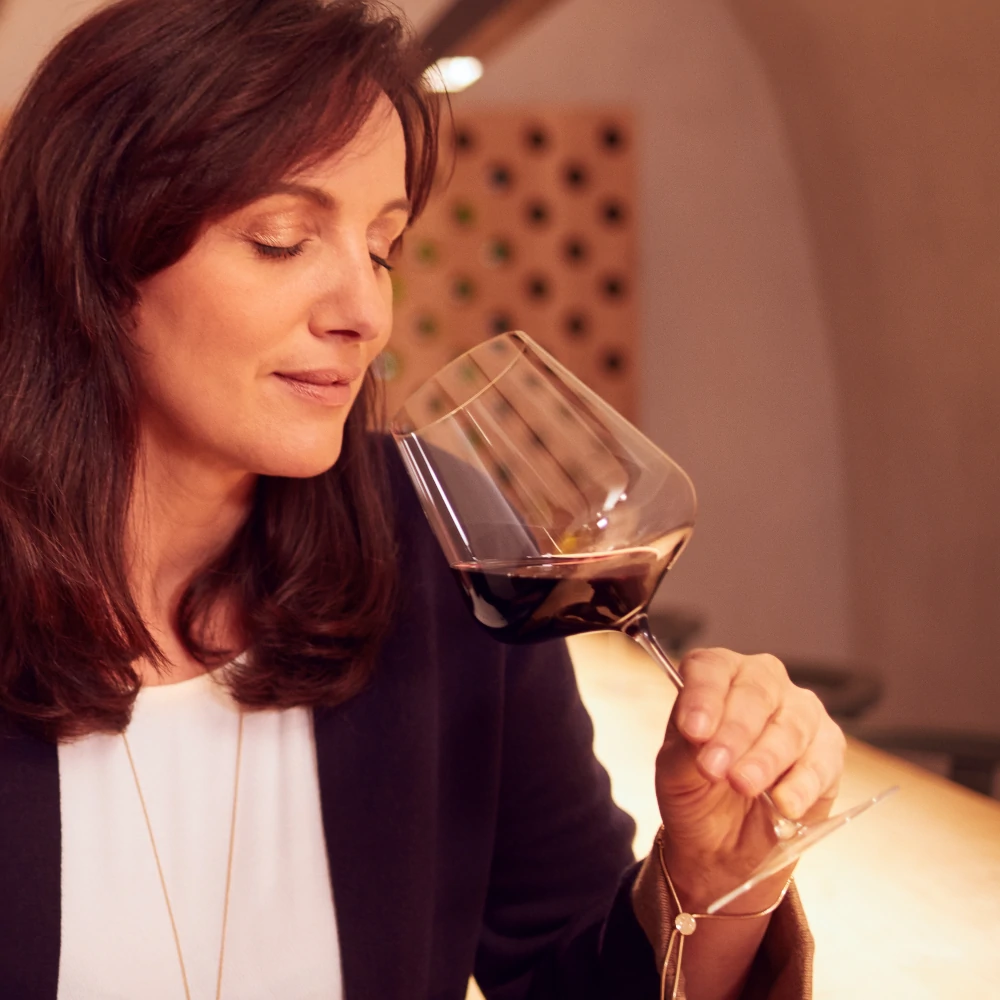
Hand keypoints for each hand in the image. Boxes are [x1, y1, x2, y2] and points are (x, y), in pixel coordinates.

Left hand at [654, 648, 846, 912]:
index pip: (712, 669)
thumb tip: (699, 734)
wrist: (724, 842)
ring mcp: (800, 713)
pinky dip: (803, 785)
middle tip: (715, 767)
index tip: (693, 730)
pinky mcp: (829, 751)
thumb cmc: (697, 790)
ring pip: (791, 725)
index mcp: (717, 676)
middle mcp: (762, 683)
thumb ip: (684, 748)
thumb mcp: (675, 772)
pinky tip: (784, 804)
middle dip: (735, 732)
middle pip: (756, 692)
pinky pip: (822, 762)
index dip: (703, 696)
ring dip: (766, 758)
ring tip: (743, 785)